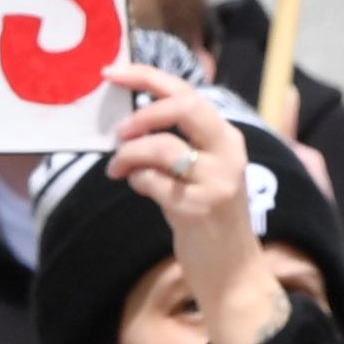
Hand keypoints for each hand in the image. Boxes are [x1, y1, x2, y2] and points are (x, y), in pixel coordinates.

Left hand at [102, 66, 286, 343]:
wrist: (233, 272)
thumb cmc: (208, 218)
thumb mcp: (202, 172)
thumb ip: (178, 141)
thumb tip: (130, 115)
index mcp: (228, 136)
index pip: (187, 91)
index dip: (146, 76)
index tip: (111, 71)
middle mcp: (229, 151)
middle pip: (183, 106)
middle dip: (142, 113)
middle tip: (118, 131)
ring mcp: (218, 180)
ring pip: (162, 146)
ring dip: (129, 155)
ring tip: (118, 168)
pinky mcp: (201, 208)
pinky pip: (153, 182)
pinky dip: (137, 182)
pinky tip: (138, 189)